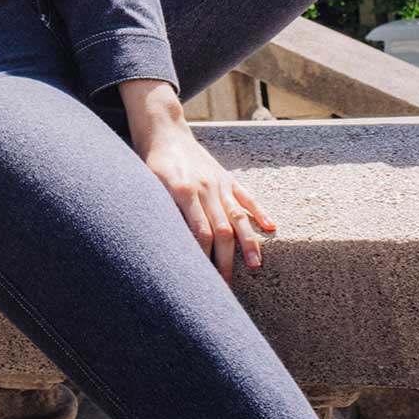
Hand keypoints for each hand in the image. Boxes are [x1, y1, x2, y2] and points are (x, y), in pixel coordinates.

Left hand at [120, 82, 276, 285]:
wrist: (163, 130)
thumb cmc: (150, 163)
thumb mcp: (147, 187)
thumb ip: (161, 212)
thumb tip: (165, 247)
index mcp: (183, 192)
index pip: (200, 233)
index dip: (204, 259)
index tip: (204, 282)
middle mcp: (205, 188)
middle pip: (222, 231)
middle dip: (226, 262)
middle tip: (225, 289)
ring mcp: (219, 182)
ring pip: (238, 216)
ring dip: (248, 243)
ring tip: (255, 266)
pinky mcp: (227, 177)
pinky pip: (246, 196)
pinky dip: (260, 212)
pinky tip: (271, 227)